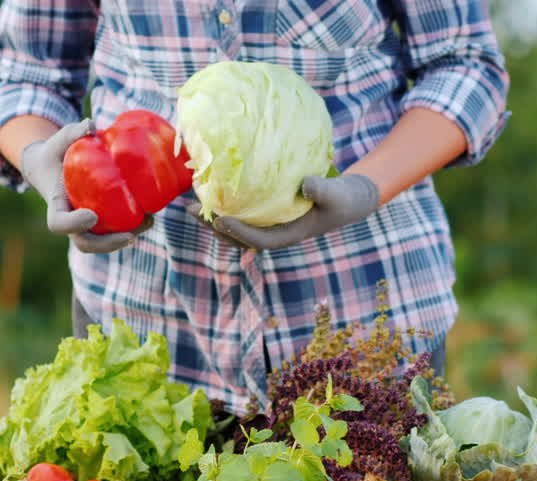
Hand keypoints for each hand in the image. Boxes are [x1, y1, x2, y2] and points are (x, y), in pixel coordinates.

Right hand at [19, 119, 151, 252]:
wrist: (52, 167)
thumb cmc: (56, 152)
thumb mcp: (59, 140)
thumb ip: (72, 133)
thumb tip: (91, 125)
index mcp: (56, 205)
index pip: (59, 224)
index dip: (74, 224)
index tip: (92, 216)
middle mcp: (71, 220)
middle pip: (85, 243)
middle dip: (107, 244)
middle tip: (129, 236)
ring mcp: (86, 224)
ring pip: (104, 242)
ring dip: (127, 237)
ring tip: (149, 221)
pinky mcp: (101, 221)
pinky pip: (115, 230)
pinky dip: (133, 226)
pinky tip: (152, 214)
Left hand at [186, 174, 379, 250]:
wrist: (347, 200)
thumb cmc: (342, 199)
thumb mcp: (337, 194)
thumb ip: (322, 190)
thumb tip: (306, 184)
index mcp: (288, 235)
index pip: (258, 239)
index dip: (237, 232)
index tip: (219, 218)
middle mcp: (274, 233)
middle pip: (237, 237)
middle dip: (213, 226)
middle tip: (189, 210)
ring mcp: (269, 225)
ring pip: (235, 227)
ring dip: (212, 218)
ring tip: (189, 205)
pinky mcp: (267, 214)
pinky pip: (241, 214)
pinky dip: (224, 206)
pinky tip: (210, 192)